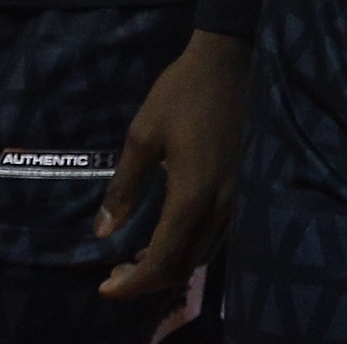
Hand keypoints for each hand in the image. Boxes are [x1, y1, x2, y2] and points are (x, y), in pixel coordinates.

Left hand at [95, 29, 246, 300]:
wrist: (232, 59)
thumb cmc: (182, 93)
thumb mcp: (142, 136)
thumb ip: (123, 187)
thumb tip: (102, 232)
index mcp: (192, 197)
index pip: (161, 261)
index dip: (132, 283)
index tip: (105, 287)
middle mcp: (220, 207)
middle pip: (184, 267)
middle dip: (148, 279)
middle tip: (117, 271)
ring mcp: (237, 199)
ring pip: (203, 255)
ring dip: (170, 264)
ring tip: (137, 255)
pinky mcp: (244, 187)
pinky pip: (217, 236)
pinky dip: (190, 247)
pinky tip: (170, 233)